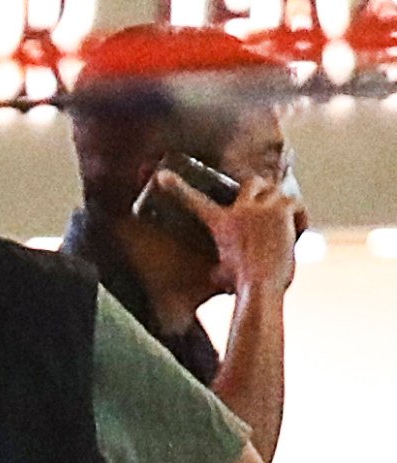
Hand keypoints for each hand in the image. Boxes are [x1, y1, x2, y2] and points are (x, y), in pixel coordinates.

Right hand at [155, 157, 301, 301]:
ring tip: (288, 230)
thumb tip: (215, 276)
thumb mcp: (222, 274)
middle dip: (262, 189)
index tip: (162, 176)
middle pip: (252, 182)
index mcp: (219, 225)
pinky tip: (298, 235)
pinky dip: (301, 218)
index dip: (176, 187)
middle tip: (269, 205)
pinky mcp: (281, 208)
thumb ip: (219, 265)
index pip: (193, 201)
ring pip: (279, 192)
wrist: (260, 286)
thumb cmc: (243, 286)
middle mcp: (238, 210)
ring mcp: (260, 207)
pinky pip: (296, 204)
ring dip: (285, 208)